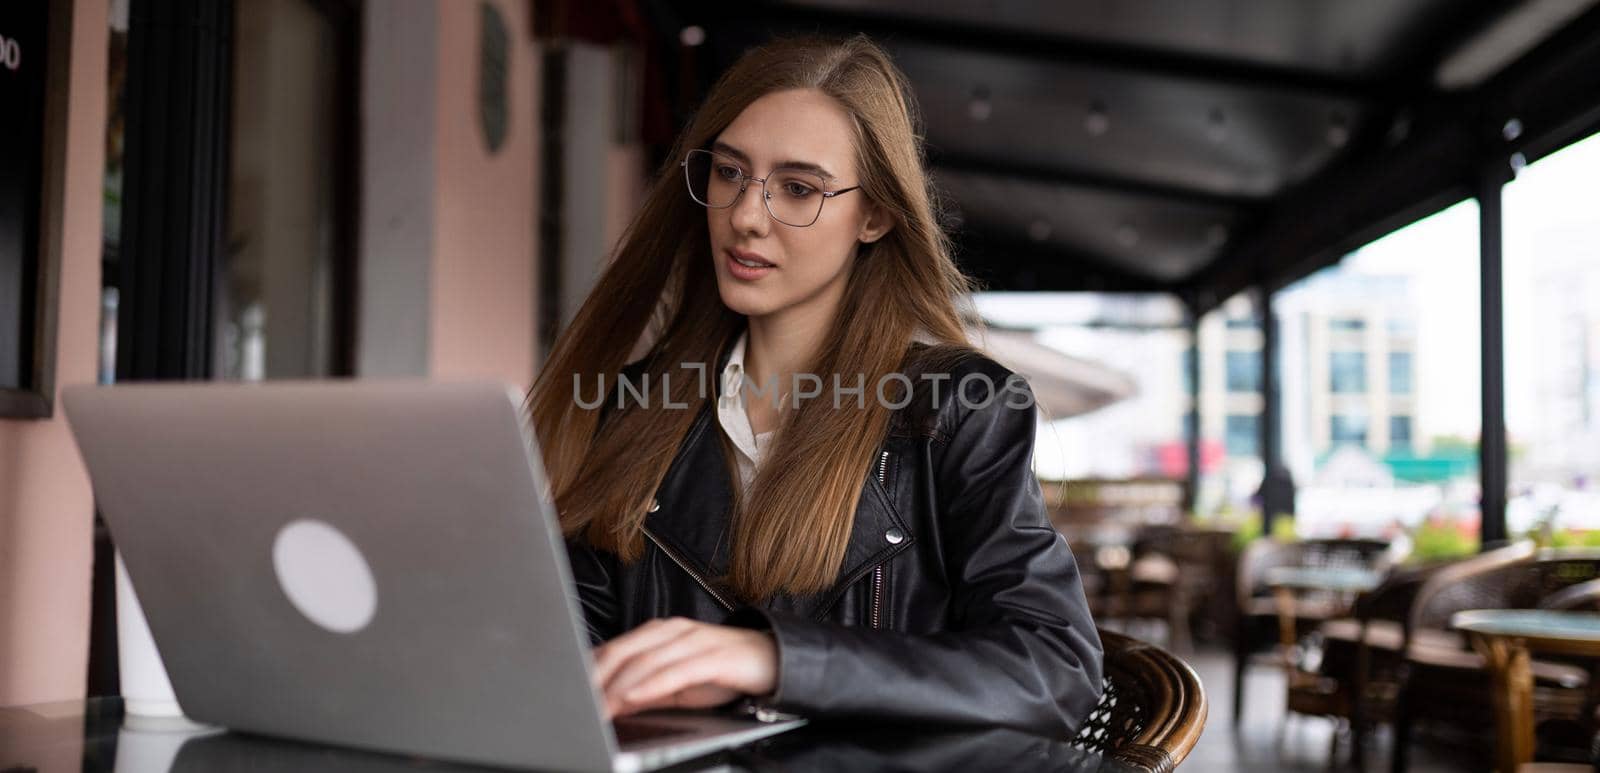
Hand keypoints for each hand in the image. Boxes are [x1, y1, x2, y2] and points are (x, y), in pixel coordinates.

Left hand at [591, 617, 776, 718]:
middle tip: (577, 703)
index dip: (589, 671)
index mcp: (659, 633)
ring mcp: (692, 640)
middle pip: (623, 652)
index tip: (569, 693)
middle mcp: (672, 631)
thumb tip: (609, 703)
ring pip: (645, 661)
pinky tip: (633, 697)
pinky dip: (651, 685)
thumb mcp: (676, 684)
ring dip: (618, 687)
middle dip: (596, 679)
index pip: (615, 649)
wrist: (772, 661)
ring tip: (598, 706)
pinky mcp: (712, 656)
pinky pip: (675, 671)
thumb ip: (644, 689)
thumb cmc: (722, 672)